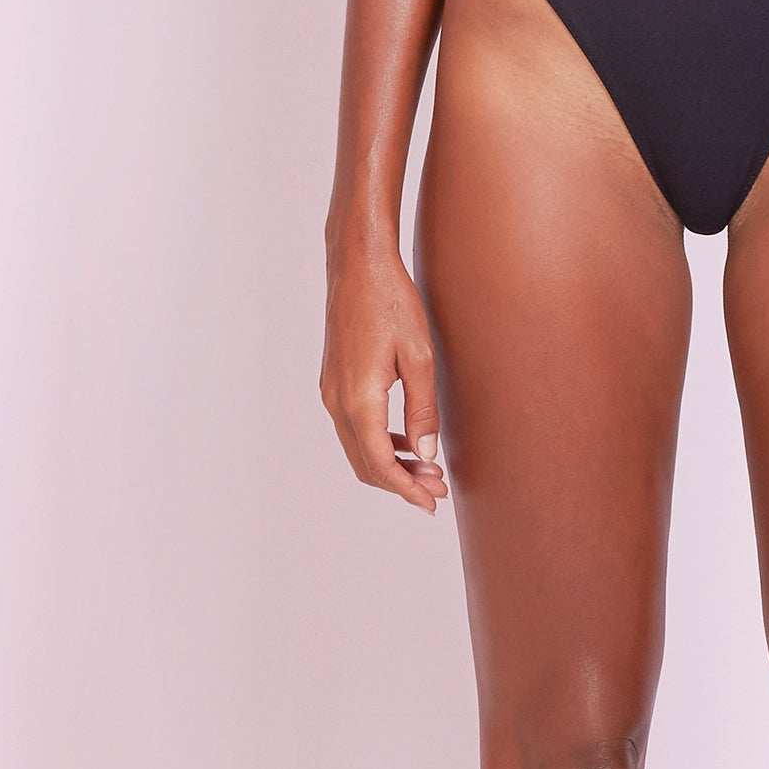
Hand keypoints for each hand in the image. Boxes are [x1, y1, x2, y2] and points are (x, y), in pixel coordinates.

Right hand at [321, 239, 449, 513]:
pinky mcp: (333, 381)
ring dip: (390, 464)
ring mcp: (331, 391)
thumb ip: (422, 411)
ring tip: (428, 468)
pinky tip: (406, 441)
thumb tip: (426, 454)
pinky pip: (353, 428)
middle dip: (400, 482)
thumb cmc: (392, 303)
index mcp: (359, 400)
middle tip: (438, 488)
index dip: (406, 489)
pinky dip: (378, 443)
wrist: (358, 265)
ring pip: (357, 448)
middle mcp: (337, 401)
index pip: (380, 464)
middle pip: (365, 464)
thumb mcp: (419, 358)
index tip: (432, 502)